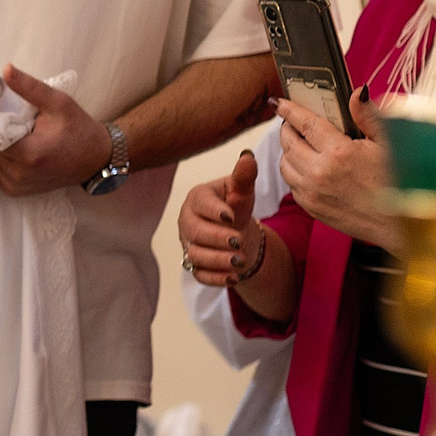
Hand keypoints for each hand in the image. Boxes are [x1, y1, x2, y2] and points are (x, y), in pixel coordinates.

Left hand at [0, 66, 111, 197]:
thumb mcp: (58, 102)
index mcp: (29, 154)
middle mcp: (19, 174)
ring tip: (7, 133)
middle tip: (0, 119)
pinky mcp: (15, 191)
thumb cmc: (78, 128)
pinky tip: (9, 147)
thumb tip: (6, 69)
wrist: (95, 159)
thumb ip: (30, 87)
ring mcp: (16, 185)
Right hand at [177, 150, 261, 287]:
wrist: (234, 231)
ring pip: (196, 255)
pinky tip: (234, 277)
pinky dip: (216, 278)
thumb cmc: (235, 207)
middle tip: (238, 241)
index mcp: (197, 199)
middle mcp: (187, 222)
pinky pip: (200, 275)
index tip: (230, 216)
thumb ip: (244, 176)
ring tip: (240, 260)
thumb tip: (248, 157)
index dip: (213, 211)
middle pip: (194, 232)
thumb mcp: (242, 191)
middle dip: (216, 238)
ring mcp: (189, 244)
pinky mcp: (195, 264)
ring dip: (218, 260)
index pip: (200, 204)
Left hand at [274, 91, 398, 248]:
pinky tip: (308, 167)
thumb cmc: (399, 183)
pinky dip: (294, 171)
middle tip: (292, 121)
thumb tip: (357, 93)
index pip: (305, 124)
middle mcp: (320, 173)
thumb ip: (368, 117)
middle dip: (287, 128)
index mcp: (339, 153)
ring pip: (285, 164)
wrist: (399, 224)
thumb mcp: (389, 144)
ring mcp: (312, 193)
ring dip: (288, 150)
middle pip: (288, 142)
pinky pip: (291, 184)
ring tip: (300, 143)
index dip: (289, 110)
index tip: (280, 102)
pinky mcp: (311, 208)